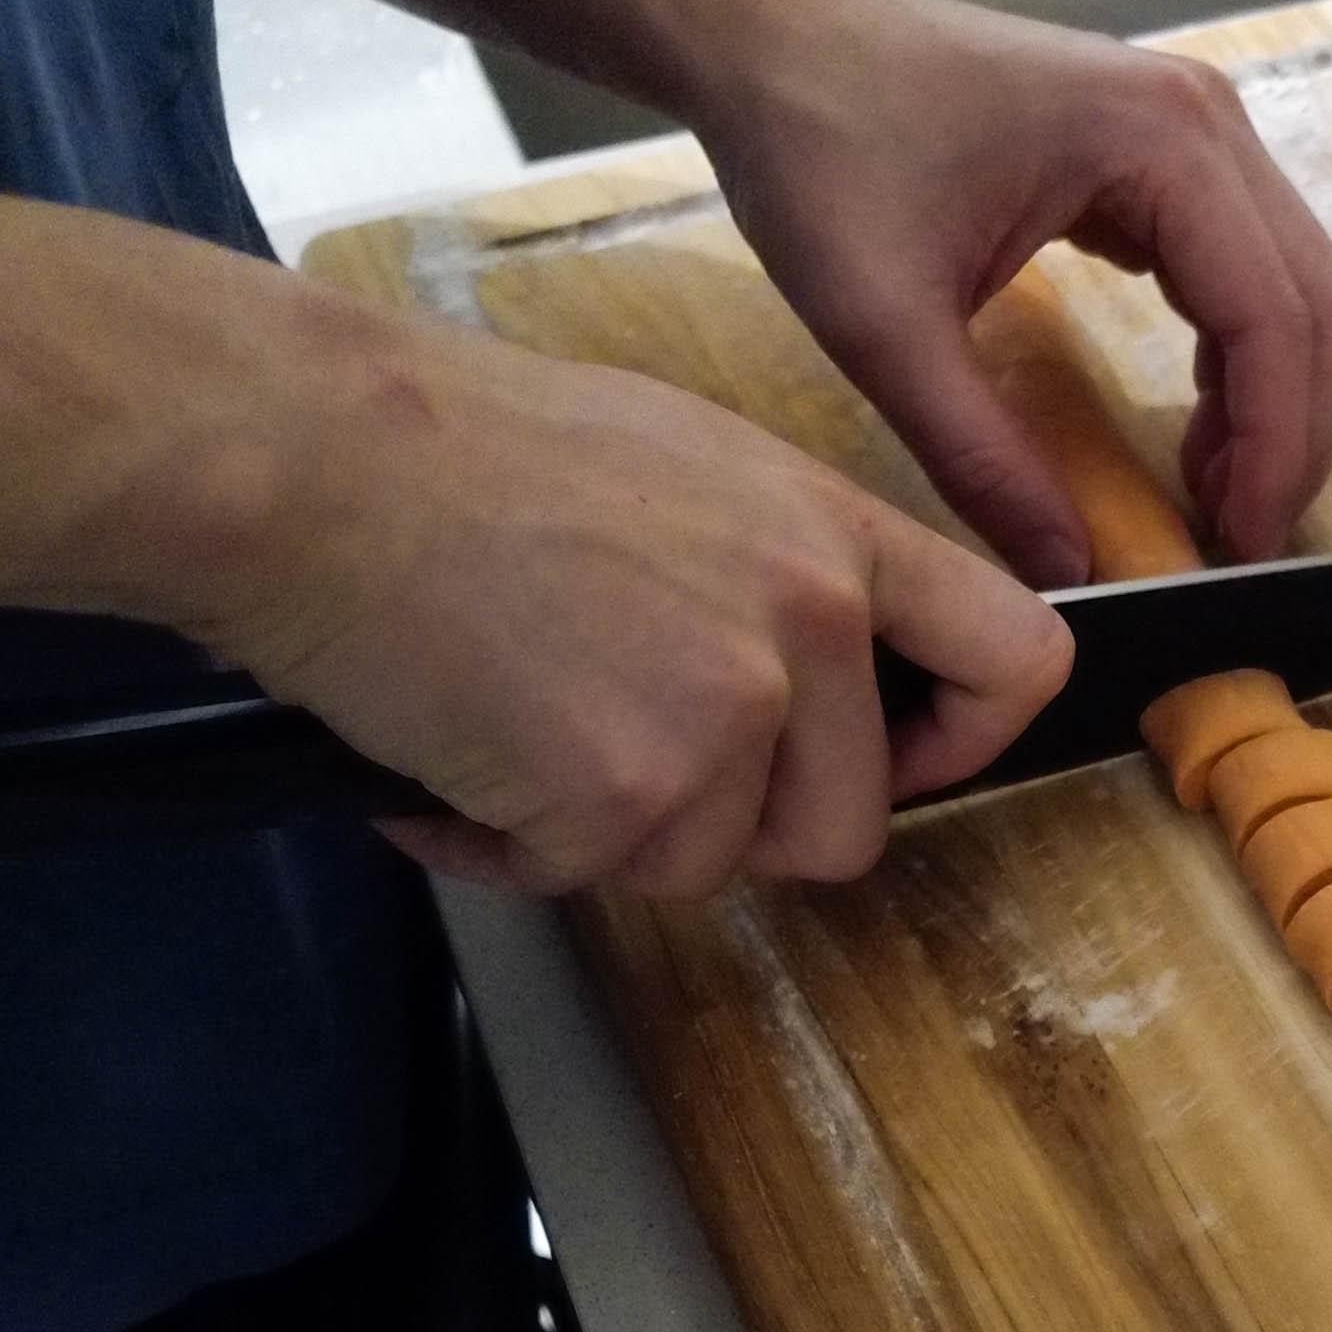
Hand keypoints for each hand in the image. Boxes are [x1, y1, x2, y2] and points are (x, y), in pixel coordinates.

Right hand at [226, 319, 1070, 895]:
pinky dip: (514, 847)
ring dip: (614, 832)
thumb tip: (842, 673)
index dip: (969, 736)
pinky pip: (589, 879)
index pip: (1013, 654)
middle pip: (847, 825)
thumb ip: (792, 573)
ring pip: (711, 864)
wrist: (318, 464)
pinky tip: (458, 757)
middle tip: (628, 752)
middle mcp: (806, 628)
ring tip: (523, 722)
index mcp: (835, 536)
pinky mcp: (624, 796)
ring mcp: (722, 718)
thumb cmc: (471, 452)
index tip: (909, 756)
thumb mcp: (695, 467)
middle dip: (740, 821)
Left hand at [692, 0, 1331, 584]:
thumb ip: (980, 456)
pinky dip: (1243, 358)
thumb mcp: (882, 324)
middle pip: (1318, 304)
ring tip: (1213, 496)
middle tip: (1235, 541)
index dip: (1274, 450)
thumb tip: (1069, 570)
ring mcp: (1194, 130)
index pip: (1274, 320)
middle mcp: (1206, 122)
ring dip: (1277, 401)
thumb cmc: (819, 150)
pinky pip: (1249, 268)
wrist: (769, 38)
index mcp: (1160, 142)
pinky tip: (1194, 430)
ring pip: (1298, 288)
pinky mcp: (1166, 152)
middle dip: (1293, 436)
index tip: (1238, 550)